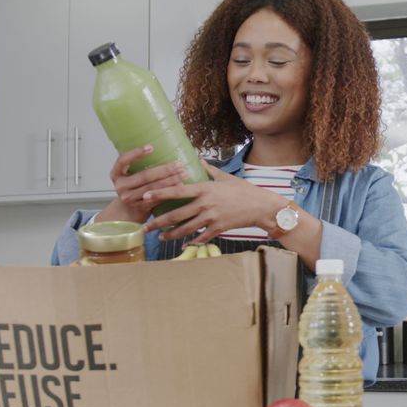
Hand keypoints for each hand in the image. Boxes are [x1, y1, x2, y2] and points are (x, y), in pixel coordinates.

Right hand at [98, 145, 188, 223]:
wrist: (128, 211)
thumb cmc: (134, 186)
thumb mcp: (131, 175)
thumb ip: (140, 164)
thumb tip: (165, 147)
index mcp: (116, 173)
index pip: (123, 160)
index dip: (136, 153)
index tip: (151, 147)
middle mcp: (120, 186)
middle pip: (144, 176)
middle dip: (164, 169)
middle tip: (179, 164)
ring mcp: (129, 198)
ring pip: (153, 188)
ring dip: (170, 180)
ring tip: (183, 173)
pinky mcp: (139, 208)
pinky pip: (157, 198)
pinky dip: (170, 191)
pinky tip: (180, 185)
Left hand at [142, 163, 288, 242]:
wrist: (261, 207)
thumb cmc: (244, 190)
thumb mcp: (226, 178)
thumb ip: (209, 170)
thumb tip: (199, 160)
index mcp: (205, 189)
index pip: (177, 191)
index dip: (160, 193)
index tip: (145, 196)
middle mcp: (205, 204)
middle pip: (177, 214)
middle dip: (158, 222)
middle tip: (145, 227)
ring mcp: (212, 218)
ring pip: (186, 228)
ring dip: (171, 234)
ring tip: (160, 237)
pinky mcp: (218, 228)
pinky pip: (201, 237)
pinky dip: (192, 243)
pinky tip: (183, 246)